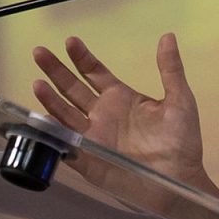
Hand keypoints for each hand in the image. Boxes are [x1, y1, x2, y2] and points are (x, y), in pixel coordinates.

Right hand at [32, 33, 209, 194]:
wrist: (179, 181)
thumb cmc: (181, 141)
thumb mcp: (179, 100)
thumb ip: (170, 69)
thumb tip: (168, 37)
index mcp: (121, 99)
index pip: (95, 74)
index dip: (82, 58)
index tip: (70, 41)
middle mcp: (103, 115)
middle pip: (72, 89)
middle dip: (56, 71)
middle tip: (39, 52)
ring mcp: (94, 137)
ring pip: (65, 114)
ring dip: (50, 99)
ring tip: (37, 83)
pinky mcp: (88, 160)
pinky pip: (65, 145)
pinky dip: (53, 134)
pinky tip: (42, 121)